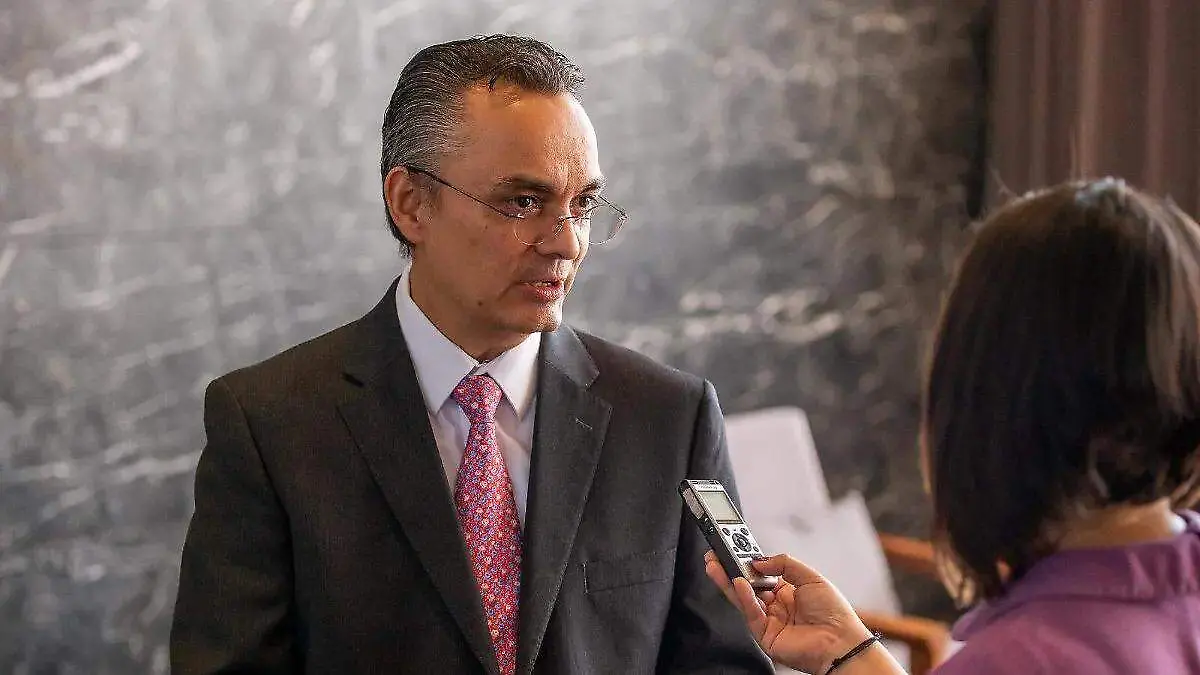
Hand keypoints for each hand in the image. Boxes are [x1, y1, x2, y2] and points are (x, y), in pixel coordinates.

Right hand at [705, 551, 873, 674]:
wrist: (841, 642)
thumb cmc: (834, 613)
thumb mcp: (810, 576)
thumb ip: (784, 564)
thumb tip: (758, 561)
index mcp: (787, 591)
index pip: (760, 573)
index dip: (747, 561)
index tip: (733, 547)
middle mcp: (775, 605)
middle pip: (747, 585)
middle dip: (730, 569)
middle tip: (716, 554)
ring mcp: (769, 620)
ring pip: (742, 598)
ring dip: (727, 581)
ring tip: (715, 565)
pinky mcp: (764, 634)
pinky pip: (750, 612)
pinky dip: (743, 597)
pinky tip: (738, 583)